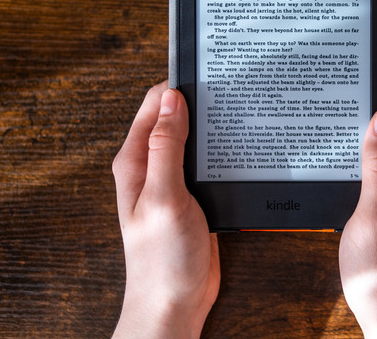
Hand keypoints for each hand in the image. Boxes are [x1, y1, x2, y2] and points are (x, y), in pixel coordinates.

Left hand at [112, 82, 219, 338]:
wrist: (175, 301)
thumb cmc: (162, 259)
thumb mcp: (164, 197)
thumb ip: (167, 147)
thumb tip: (172, 100)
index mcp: (136, 161)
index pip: (155, 105)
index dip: (179, 86)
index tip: (208, 75)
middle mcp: (151, 167)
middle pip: (176, 118)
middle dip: (200, 102)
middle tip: (231, 90)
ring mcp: (173, 181)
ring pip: (195, 139)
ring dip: (213, 127)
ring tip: (241, 111)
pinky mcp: (193, 196)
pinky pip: (208, 163)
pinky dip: (221, 152)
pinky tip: (241, 148)